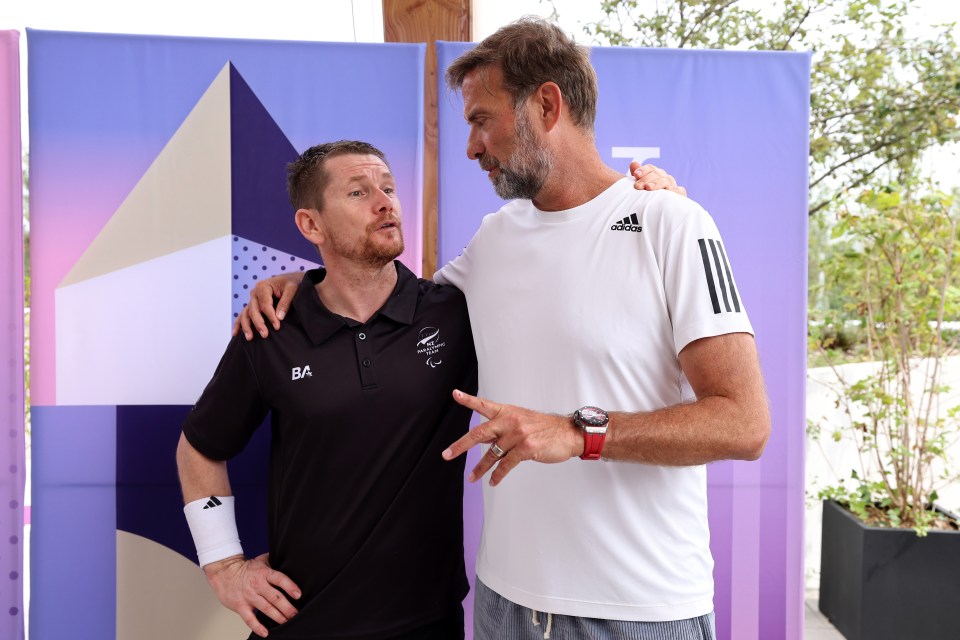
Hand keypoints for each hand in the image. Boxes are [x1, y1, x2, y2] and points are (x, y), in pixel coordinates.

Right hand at [203, 553, 301, 637]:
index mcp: (264, 573)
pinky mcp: (240, 606)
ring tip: (287, 622)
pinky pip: (250, 619)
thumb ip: (275, 563)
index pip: (279, 579)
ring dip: (277, 616)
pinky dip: (257, 626)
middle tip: (295, 614)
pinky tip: (266, 632)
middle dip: (287, 607)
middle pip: (275, 597)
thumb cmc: (245, 567)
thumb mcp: (262, 560)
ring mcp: (249, 596)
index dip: (290, 587)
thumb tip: (290, 561)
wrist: (223, 572)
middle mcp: (257, 585)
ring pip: (266, 608)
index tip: (298, 595)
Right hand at [232, 273, 303, 340]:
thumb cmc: (291, 283)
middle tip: (265, 334)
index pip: (265, 304)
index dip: (270, 316)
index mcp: (263, 286)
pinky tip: (235, 333)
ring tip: (249, 338)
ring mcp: (252, 300)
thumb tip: (279, 317)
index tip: (277, 326)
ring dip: (246, 326)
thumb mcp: (292, 289)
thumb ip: (285, 302)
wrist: (289, 281)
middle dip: (258, 323)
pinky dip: (238, 324)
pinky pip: (243, 315)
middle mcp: (254, 293)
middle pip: (253, 310)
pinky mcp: (252, 306)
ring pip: (246, 314)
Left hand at [441, 389, 581, 485]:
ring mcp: (518, 434)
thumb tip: (481, 440)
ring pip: (492, 454)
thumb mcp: (521, 420)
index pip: (484, 404)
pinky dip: (498, 475)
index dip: (468, 399)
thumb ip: (501, 428)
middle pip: (480, 433)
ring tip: (472, 478)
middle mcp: (510, 421)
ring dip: (480, 468)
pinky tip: (493, 480)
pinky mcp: (525, 448)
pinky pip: (506, 464)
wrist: (567, 433)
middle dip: (461, 445)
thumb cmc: (545, 428)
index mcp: (507, 412)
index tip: (455, 394)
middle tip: (447, 454)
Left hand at [629, 161, 686, 196]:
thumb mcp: (642, 187)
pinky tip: (667, 190)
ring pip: (666, 180)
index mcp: (656, 174)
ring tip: (649, 187)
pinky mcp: (680, 193)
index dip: (643, 170)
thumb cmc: (649, 197)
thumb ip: (639, 176)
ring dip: (657, 183)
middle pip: (656, 174)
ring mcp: (673, 185)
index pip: (650, 168)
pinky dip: (674, 189)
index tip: (636, 174)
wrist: (662, 210)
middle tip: (638, 186)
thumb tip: (633, 163)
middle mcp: (665, 177)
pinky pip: (678, 190)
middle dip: (646, 179)